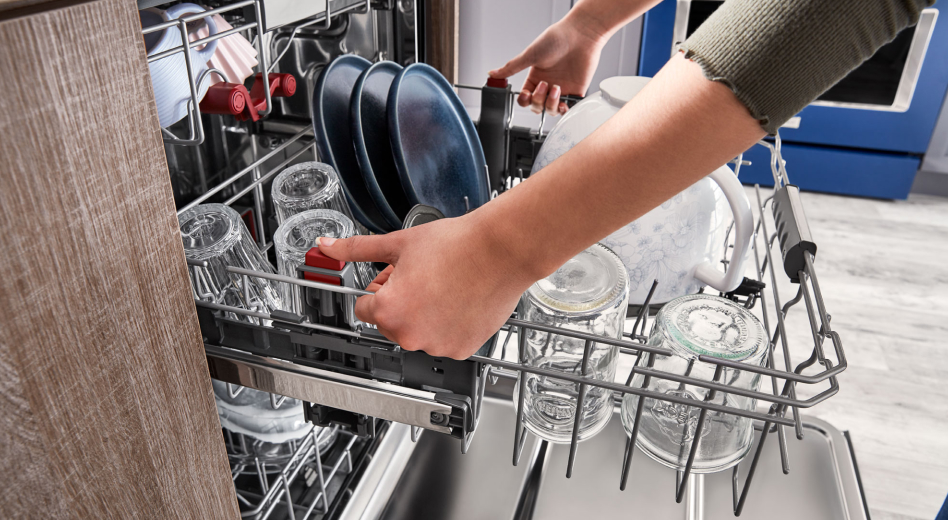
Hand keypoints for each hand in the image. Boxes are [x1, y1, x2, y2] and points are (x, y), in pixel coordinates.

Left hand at [315, 214, 536, 359]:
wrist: (500, 250)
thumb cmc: (456, 245)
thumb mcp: (398, 243)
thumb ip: (357, 249)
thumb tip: (328, 246)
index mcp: (389, 310)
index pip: (364, 307)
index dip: (379, 287)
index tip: (394, 276)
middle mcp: (411, 335)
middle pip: (390, 322)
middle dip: (400, 301)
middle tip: (421, 275)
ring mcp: (437, 345)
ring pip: (418, 332)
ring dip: (424, 314)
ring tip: (443, 285)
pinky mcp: (462, 349)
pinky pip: (444, 340)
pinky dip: (448, 324)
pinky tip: (458, 299)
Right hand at [489, 13, 606, 114]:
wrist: (580, 36)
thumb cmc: (556, 40)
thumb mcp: (529, 55)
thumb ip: (511, 68)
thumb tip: (492, 73)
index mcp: (535, 77)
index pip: (525, 98)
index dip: (525, 100)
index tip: (527, 93)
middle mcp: (547, 85)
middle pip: (537, 107)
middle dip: (538, 100)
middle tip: (544, 85)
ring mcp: (561, 89)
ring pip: (551, 110)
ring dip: (550, 103)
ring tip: (556, 88)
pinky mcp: (575, 92)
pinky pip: (568, 109)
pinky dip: (564, 109)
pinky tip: (563, 102)